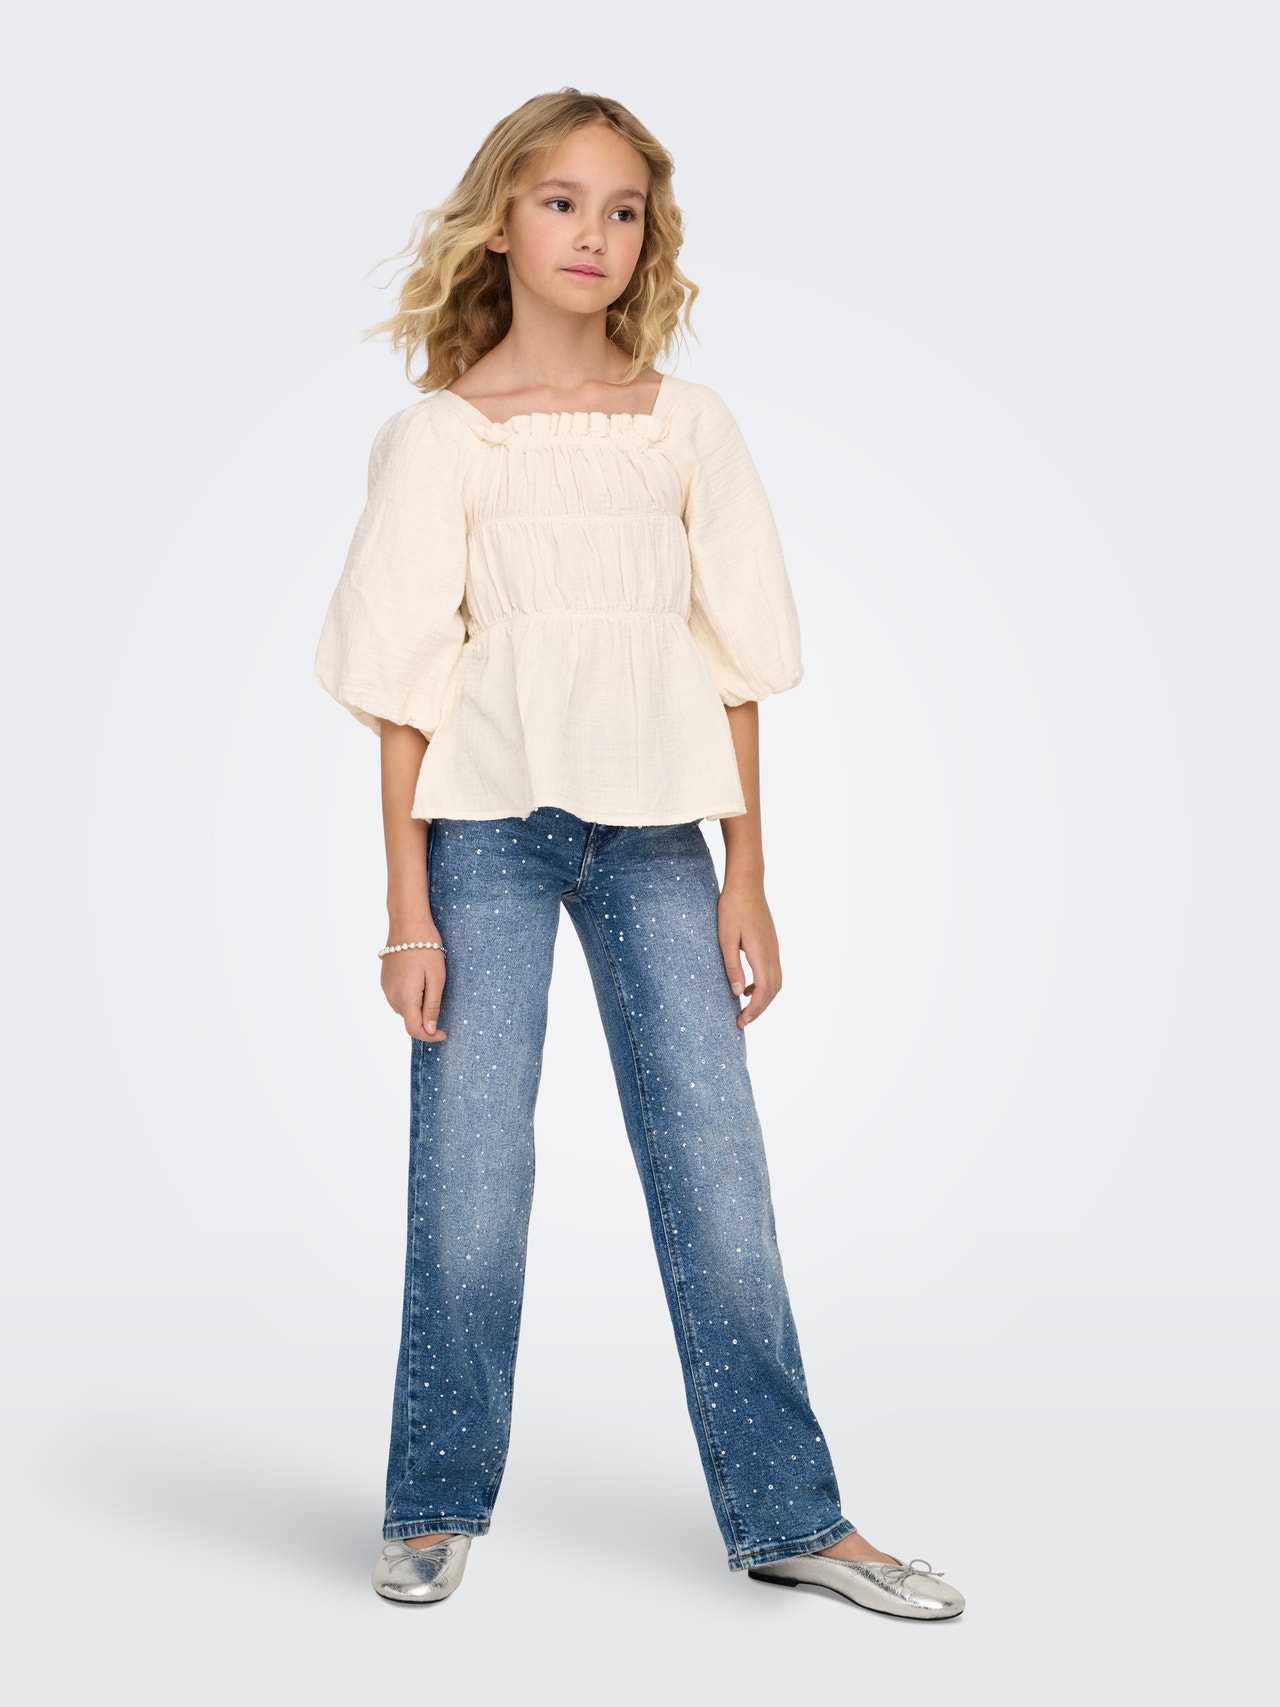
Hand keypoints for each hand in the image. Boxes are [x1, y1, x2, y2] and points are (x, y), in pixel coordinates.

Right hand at [381, 923, 448, 1040]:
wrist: (407, 923)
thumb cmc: (426, 948)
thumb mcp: (436, 978)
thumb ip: (432, 1006)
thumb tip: (429, 1031)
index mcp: (406, 997)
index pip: (414, 1029)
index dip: (430, 1036)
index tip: (444, 1033)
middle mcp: (391, 996)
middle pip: (409, 1020)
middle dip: (426, 1020)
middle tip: (441, 999)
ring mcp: (386, 988)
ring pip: (403, 1010)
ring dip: (417, 1009)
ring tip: (430, 986)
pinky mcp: (385, 981)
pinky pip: (398, 999)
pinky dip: (410, 999)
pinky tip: (419, 982)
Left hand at [718, 880, 781, 1026]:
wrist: (747, 884)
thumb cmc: (732, 908)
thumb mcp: (725, 939)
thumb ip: (732, 966)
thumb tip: (737, 993)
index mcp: (761, 953)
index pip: (763, 991)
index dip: (754, 1010)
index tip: (741, 1021)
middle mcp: (772, 953)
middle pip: (773, 990)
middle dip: (760, 1009)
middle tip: (742, 1021)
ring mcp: (774, 948)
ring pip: (776, 982)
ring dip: (763, 998)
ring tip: (744, 1009)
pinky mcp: (771, 944)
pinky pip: (772, 971)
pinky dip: (763, 985)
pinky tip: (745, 987)